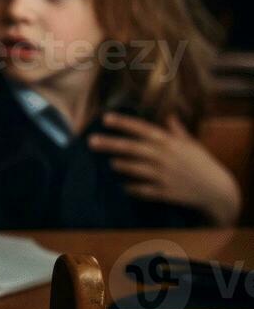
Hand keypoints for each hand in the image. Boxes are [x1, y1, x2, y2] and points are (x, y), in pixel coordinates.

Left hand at [89, 112, 241, 225]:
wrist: (217, 190)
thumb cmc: (202, 164)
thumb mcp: (191, 145)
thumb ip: (176, 131)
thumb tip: (169, 116)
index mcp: (170, 143)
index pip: (143, 129)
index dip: (124, 123)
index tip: (105, 118)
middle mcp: (166, 157)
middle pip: (133, 148)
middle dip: (111, 144)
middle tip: (91, 141)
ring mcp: (165, 175)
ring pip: (137, 169)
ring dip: (121, 165)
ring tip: (110, 162)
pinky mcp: (166, 193)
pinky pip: (144, 191)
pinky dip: (133, 188)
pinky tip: (123, 187)